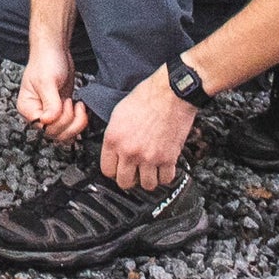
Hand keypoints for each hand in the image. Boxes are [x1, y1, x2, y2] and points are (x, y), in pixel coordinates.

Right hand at [18, 41, 86, 141]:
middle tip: (70, 102)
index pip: (42, 127)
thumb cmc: (46, 61)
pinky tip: (80, 108)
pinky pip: (72, 127)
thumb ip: (50, 103)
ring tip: (77, 105)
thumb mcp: (47, 81)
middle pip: (54, 134)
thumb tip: (48, 121)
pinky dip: (80, 122)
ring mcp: (51, 114)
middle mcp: (37, 113)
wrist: (55, 50)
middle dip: (69, 121)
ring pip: (64, 134)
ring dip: (76, 123)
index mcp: (27, 108)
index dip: (57, 120)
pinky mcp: (62, 112)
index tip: (63, 103)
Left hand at [99, 74, 194, 190]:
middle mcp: (130, 151)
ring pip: (146, 185)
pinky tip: (163, 166)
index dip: (113, 170)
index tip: (118, 168)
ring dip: (148, 179)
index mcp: (113, 139)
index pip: (106, 171)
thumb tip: (114, 150)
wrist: (171, 92)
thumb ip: (114, 136)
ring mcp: (149, 157)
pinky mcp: (168, 158)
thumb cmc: (147, 97)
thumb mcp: (119, 113)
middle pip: (124, 182)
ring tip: (149, 169)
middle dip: (129, 178)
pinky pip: (165, 180)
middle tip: (134, 171)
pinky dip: (165, 176)